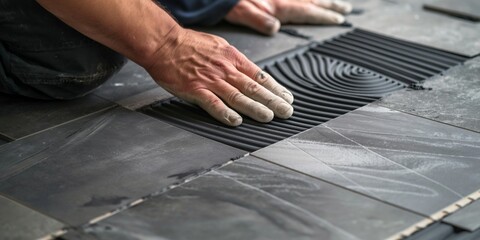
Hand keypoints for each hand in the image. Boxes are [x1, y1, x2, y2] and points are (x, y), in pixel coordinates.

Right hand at [146, 26, 293, 125]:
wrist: (164, 43)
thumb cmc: (189, 45)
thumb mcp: (218, 47)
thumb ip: (233, 61)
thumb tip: (248, 73)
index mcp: (232, 58)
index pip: (259, 76)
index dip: (275, 88)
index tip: (287, 98)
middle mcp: (225, 70)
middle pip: (254, 88)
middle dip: (273, 101)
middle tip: (286, 112)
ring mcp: (211, 80)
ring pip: (238, 96)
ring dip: (255, 108)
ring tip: (269, 118)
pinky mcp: (195, 90)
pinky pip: (213, 103)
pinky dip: (225, 113)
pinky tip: (236, 121)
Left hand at [225, 0, 352, 34]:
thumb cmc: (232, 2)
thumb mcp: (243, 12)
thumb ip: (260, 20)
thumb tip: (275, 28)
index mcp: (279, 6)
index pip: (308, 12)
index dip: (325, 16)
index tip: (339, 19)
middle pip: (313, 0)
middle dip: (330, 5)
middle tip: (345, 9)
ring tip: (335, 1)